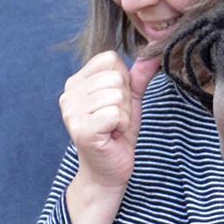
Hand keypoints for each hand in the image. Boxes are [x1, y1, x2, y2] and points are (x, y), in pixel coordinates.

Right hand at [61, 51, 156, 196]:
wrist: (108, 171)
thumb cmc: (117, 134)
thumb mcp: (130, 100)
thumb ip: (139, 76)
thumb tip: (155, 52)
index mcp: (76, 82)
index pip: (110, 59)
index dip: (123, 80)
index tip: (116, 103)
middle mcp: (69, 94)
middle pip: (115, 77)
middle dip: (125, 100)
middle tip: (115, 120)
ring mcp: (72, 111)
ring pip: (117, 95)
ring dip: (124, 115)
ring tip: (113, 128)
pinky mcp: (82, 128)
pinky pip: (115, 113)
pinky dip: (122, 125)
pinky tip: (112, 135)